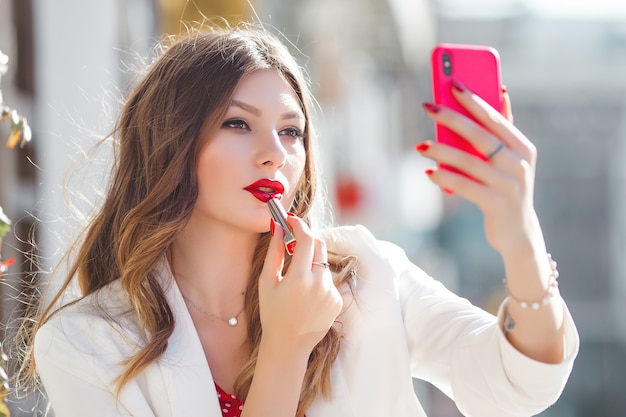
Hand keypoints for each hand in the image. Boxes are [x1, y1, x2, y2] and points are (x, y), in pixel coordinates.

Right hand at [258, 214, 342, 355]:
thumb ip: (274, 253)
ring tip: (297, 282)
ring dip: (311, 263)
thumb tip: (278, 228)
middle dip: (307, 240)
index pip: (306, 238)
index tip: (291, 220)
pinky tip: (306, 297)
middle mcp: (319, 284)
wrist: (288, 344)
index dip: (299, 224)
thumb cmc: (272, 312)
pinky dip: (318, 280)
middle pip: (319, 246)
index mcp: (299, 278)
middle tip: (293, 244)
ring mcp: (331, 293)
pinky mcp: (338, 301)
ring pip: (323, 264)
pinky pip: (328, 280)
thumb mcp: (267, 282)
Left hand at [418, 82, 543, 256]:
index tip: (451, 82)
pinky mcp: (496, 204)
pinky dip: (446, 178)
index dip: (472, 99)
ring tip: (420, 146)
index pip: (494, 117)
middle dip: (451, 118)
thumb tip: (500, 90)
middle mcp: (519, 163)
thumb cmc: (506, 187)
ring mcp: (509, 184)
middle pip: (479, 135)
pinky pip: (465, 186)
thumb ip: (503, 129)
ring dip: (441, 151)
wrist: (517, 231)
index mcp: (523, 147)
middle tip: (428, 106)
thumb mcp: (510, 159)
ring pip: (468, 162)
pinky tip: (429, 173)